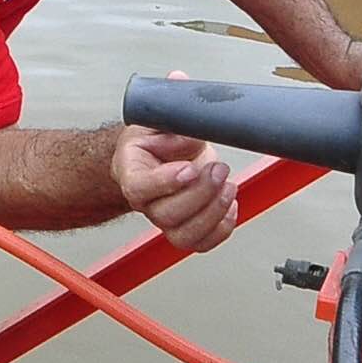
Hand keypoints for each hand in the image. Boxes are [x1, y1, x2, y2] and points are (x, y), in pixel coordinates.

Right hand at [112, 122, 235, 253]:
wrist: (161, 152)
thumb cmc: (156, 138)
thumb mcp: (160, 120)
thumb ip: (176, 124)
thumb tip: (195, 134)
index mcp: (131, 171)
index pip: (139, 187)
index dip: (165, 182)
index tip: (189, 168)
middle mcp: (146, 202)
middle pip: (167, 214)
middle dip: (201, 193)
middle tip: (218, 169)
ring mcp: (165, 218)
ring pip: (185, 234)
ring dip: (214, 212)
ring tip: (228, 185)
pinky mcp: (186, 227)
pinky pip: (202, 242)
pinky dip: (223, 228)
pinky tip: (229, 204)